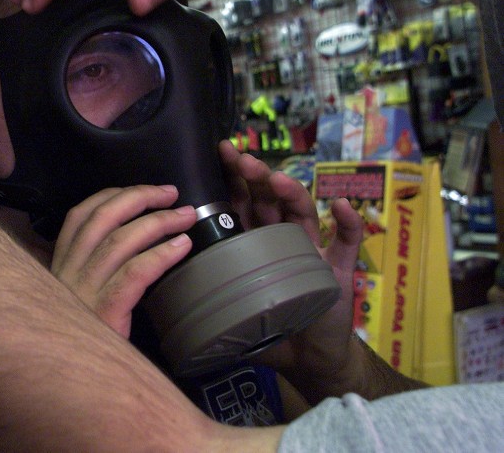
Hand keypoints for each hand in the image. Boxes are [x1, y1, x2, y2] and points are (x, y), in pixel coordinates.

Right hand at [51, 185, 196, 337]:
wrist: (73, 383)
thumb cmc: (80, 337)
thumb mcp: (77, 297)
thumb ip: (93, 270)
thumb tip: (131, 241)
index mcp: (61, 264)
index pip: (80, 215)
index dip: (112, 195)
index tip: (140, 190)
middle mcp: (68, 271)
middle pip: (103, 218)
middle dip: (140, 198)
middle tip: (172, 193)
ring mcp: (84, 291)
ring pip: (122, 240)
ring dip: (159, 221)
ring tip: (187, 216)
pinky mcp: (104, 312)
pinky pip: (136, 272)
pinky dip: (161, 254)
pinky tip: (182, 246)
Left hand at [218, 141, 363, 402]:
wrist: (308, 359)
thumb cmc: (267, 330)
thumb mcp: (231, 308)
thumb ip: (208, 293)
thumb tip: (165, 285)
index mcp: (254, 242)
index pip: (243, 202)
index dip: (233, 178)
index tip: (220, 153)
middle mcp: (283, 238)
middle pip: (270, 199)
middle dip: (256, 176)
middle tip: (241, 159)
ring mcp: (313, 249)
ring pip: (302, 211)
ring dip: (291, 192)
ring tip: (277, 179)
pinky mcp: (339, 268)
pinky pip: (348, 241)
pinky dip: (347, 223)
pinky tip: (340, 207)